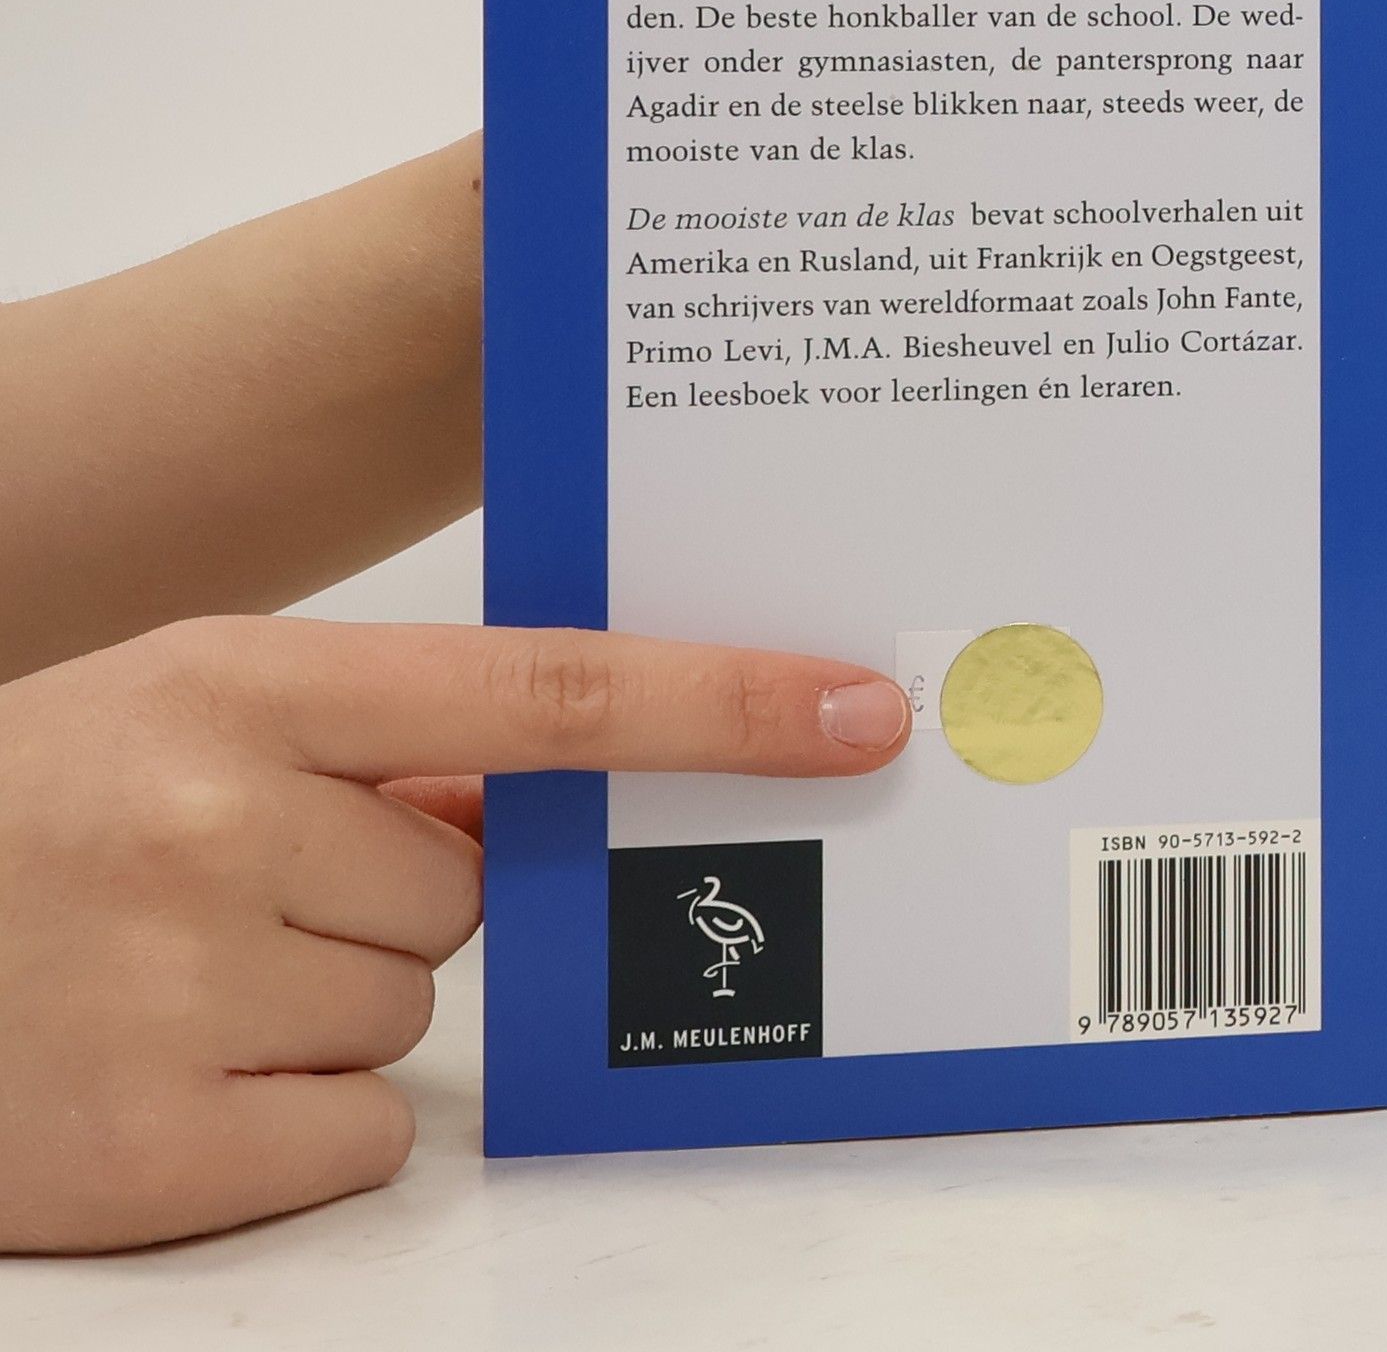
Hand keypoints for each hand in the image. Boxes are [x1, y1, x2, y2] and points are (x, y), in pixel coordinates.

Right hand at [0, 615, 908, 1250]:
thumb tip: (550, 782)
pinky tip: (166, 1068)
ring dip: (326, 1000)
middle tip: (236, 883)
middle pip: (473, 885)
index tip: (855, 712)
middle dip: (393, 893)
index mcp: (243, 682)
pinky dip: (290, 1118)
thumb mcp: (185, 710)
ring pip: (417, 1007)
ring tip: (173, 966)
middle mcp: (217, 820)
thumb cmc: (30, 808)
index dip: (722, 704)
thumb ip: (378, 739)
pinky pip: (359, 1135)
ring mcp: (181, 988)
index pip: (547, 691)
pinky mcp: (152, 1154)